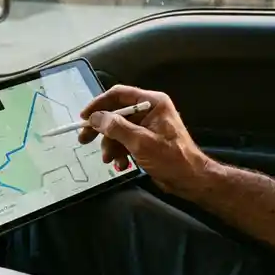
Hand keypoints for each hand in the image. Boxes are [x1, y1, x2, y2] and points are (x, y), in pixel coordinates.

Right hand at [78, 85, 212, 194]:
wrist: (190, 180)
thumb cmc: (170, 158)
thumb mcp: (140, 142)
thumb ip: (116, 127)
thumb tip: (95, 118)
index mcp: (152, 102)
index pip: (119, 94)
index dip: (99, 104)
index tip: (84, 117)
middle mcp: (149, 110)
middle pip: (116, 113)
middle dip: (101, 129)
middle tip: (84, 139)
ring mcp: (147, 126)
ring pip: (118, 130)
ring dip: (111, 146)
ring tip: (110, 160)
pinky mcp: (146, 141)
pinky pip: (125, 142)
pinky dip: (120, 153)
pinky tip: (122, 165)